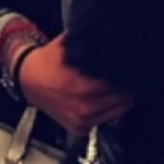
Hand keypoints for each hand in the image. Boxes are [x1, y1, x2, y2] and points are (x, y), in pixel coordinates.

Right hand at [17, 35, 134, 138]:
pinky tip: (107, 98)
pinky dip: (109, 110)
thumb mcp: (71, 44)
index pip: (122, 84)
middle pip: (124, 99)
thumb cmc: (48, 63)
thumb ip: (92, 42)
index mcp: (83, 86)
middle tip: (130, 75)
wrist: (27, 80)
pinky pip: (105, 120)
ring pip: (119, 111)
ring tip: (119, 85)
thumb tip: (115, 34)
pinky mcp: (79, 129)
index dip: (131, 72)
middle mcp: (84, 106)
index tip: (135, 66)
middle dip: (128, 86)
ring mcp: (82, 120)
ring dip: (122, 99)